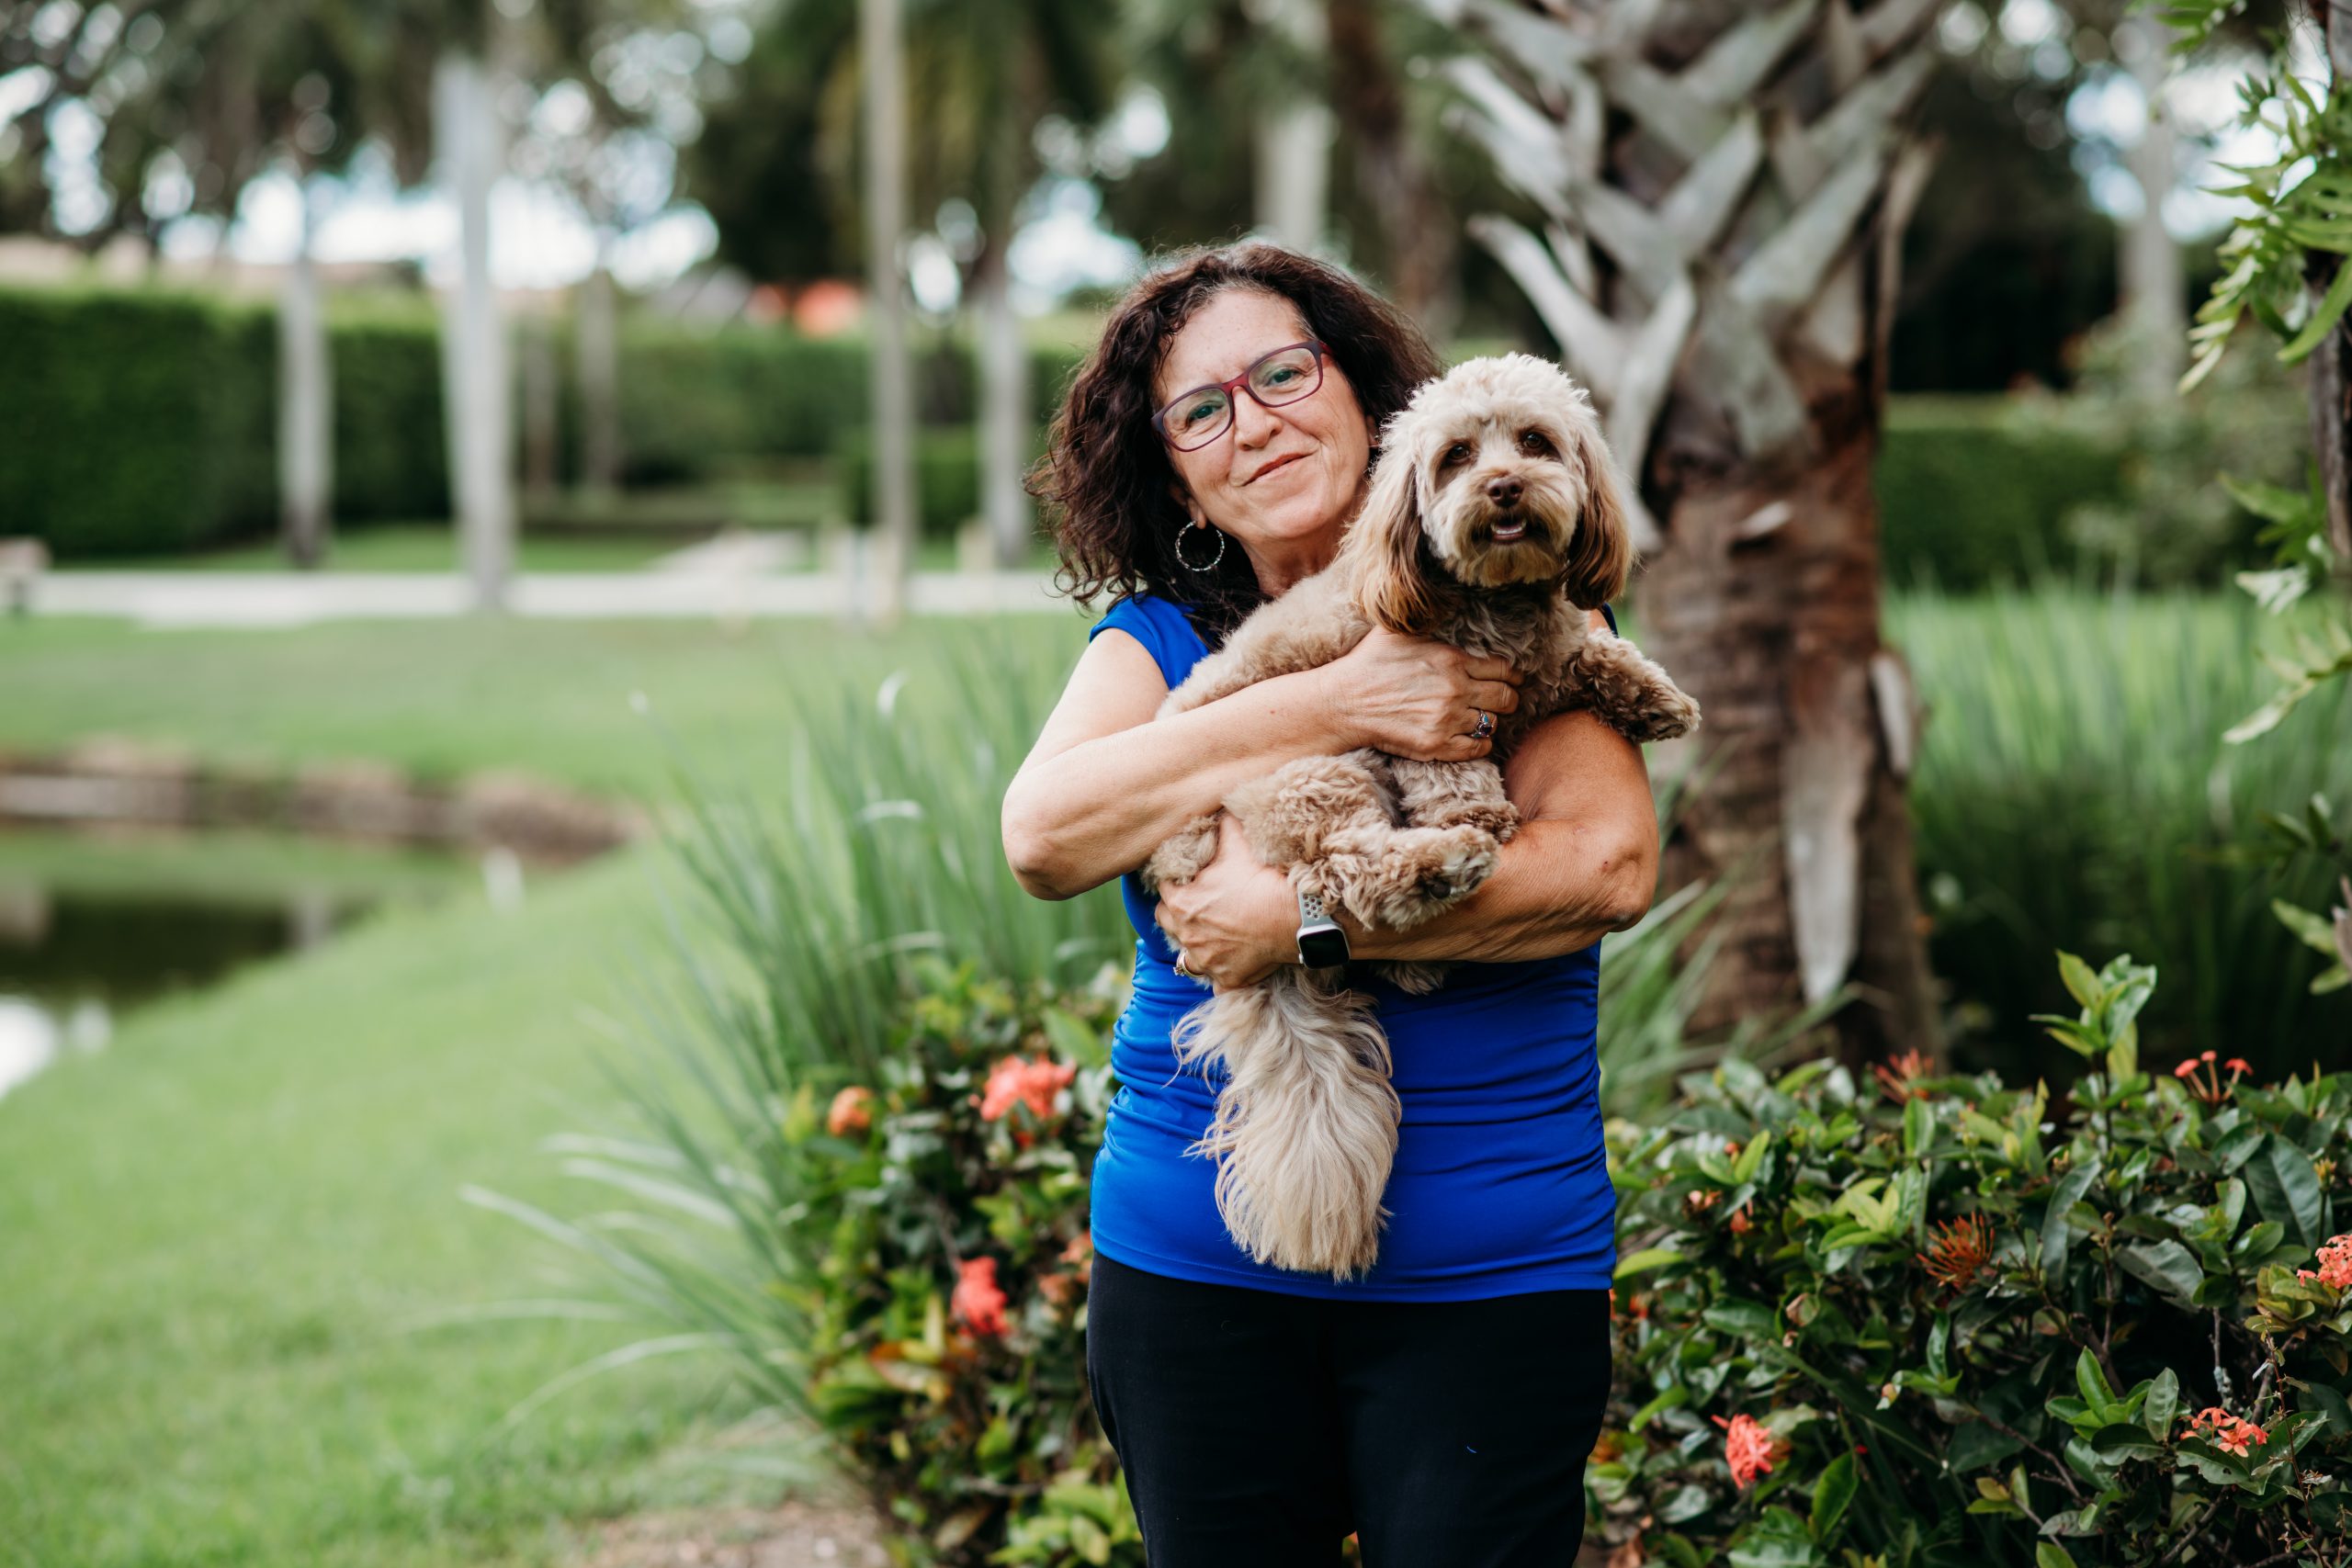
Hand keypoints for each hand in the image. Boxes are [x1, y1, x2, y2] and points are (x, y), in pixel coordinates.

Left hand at [1153, 815, 1295, 990]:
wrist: (1295, 914)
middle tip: (1198, 905)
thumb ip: (1221, 825)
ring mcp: (1207, 960)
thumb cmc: (1262, 877)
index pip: (1163, 888)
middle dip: (1177, 914)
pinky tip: (1232, 963)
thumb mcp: (1237, 841)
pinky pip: (1216, 982)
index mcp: (1181, 901)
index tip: (1189, 879)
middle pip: (1166, 922)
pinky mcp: (1228, 978)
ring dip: (1195, 947)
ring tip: (1211, 937)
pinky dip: (1222, 974)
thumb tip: (1218, 808)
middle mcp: (1187, 934)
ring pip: (1186, 959)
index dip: (1176, 881)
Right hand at [1318, 626, 1521, 761]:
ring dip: (1490, 719)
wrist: (1343, 702)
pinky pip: (1478, 747)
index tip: (1511, 679)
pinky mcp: (1436, 745)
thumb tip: (1446, 602)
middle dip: (1509, 698)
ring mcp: (1447, 719)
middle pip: (1506, 698)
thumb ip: (1428, 621)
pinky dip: (1480, 743)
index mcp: (1451, 659)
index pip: (1503, 669)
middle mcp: (1455, 690)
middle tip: (1502, 699)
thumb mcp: (1399, 631)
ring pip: (1493, 723)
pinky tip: (1472, 736)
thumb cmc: (1368, 663)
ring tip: (1480, 716)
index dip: (1512, 675)